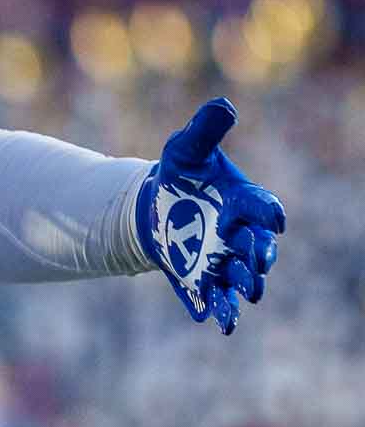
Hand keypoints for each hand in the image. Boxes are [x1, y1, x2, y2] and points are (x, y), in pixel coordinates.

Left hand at [135, 99, 284, 334]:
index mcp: (243, 202)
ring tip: (246, 293)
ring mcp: (222, 261)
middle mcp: (239, 235)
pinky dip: (217, 310)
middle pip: (259, 249)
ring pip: (241, 279)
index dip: (269, 212)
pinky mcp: (200, 280)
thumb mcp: (186, 149)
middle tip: (256, 260)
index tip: (273, 218)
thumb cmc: (181, 176)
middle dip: (260, 255)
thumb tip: (223, 105)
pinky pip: (212, 299)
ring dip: (245, 286)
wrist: (154, 206)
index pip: (262, 207)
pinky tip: (216, 321)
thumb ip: (205, 130)